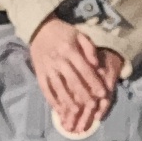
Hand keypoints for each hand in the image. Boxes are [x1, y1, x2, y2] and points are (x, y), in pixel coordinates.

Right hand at [25, 17, 120, 136]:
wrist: (39, 28)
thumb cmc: (63, 32)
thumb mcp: (79, 34)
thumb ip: (89, 48)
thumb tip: (96, 64)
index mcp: (70, 50)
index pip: (84, 69)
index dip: (94, 82)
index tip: (102, 94)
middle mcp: (59, 60)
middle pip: (72, 80)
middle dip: (83, 94)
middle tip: (92, 106)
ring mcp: (48, 68)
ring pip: (58, 87)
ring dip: (67, 100)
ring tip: (76, 111)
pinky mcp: (39, 73)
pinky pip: (45, 88)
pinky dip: (51, 100)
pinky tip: (58, 109)